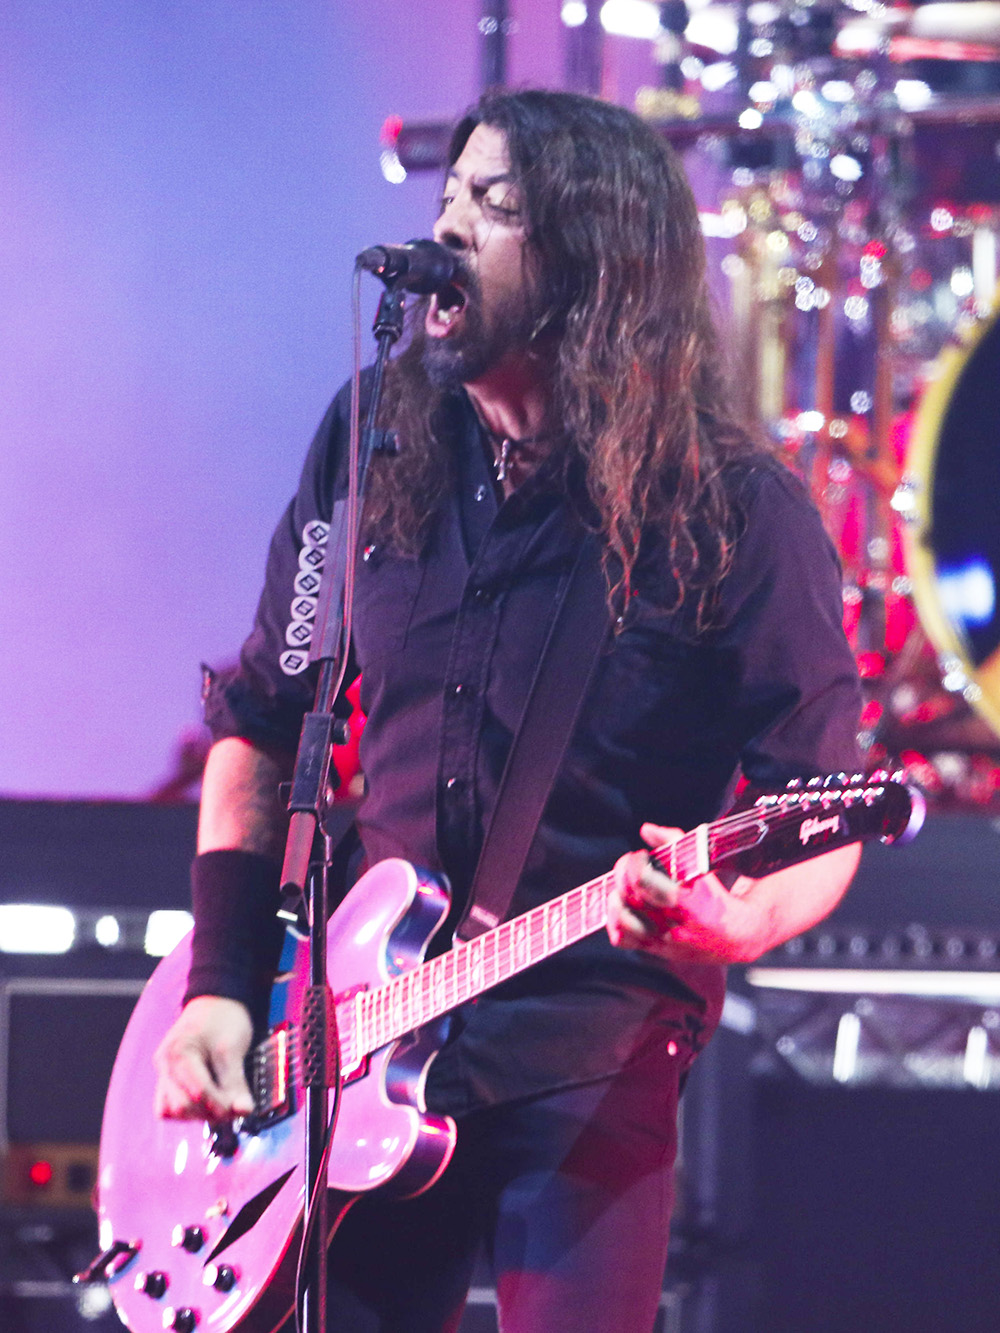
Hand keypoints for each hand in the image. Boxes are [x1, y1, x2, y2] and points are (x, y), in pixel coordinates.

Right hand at [153, 995, 254, 1120]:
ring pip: (173, 1110)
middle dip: (208, 1112)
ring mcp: (163, 1072)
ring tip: (221, 1103)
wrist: (216, 1000)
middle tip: (232, 1107)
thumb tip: (244, 1111)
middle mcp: (164, 1065)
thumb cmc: (223, 1018)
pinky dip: (188, 1109)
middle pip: (181, 1106)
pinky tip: (207, 1101)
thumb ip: (236, 1082)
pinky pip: (170, 1105)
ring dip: (197, 1114)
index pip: (198, 1093)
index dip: (220, 1105)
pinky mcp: (168, 1078)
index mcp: (178, 1054)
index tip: (240, 1109)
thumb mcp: (232, 1047)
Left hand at [607, 823, 764, 964]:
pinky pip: (622, 938)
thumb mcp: (704, 865)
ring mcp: (663, 939)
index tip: (642, 855)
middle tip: (630, 863)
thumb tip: (645, 829)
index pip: (643, 880)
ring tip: (623, 885)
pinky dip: (614, 920)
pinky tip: (621, 906)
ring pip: (623, 917)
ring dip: (617, 896)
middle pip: (631, 894)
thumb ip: (675, 842)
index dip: (635, 863)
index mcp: (689, 901)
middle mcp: (674, 923)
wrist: (738, 937)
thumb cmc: (719, 896)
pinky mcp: (656, 949)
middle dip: (624, 872)